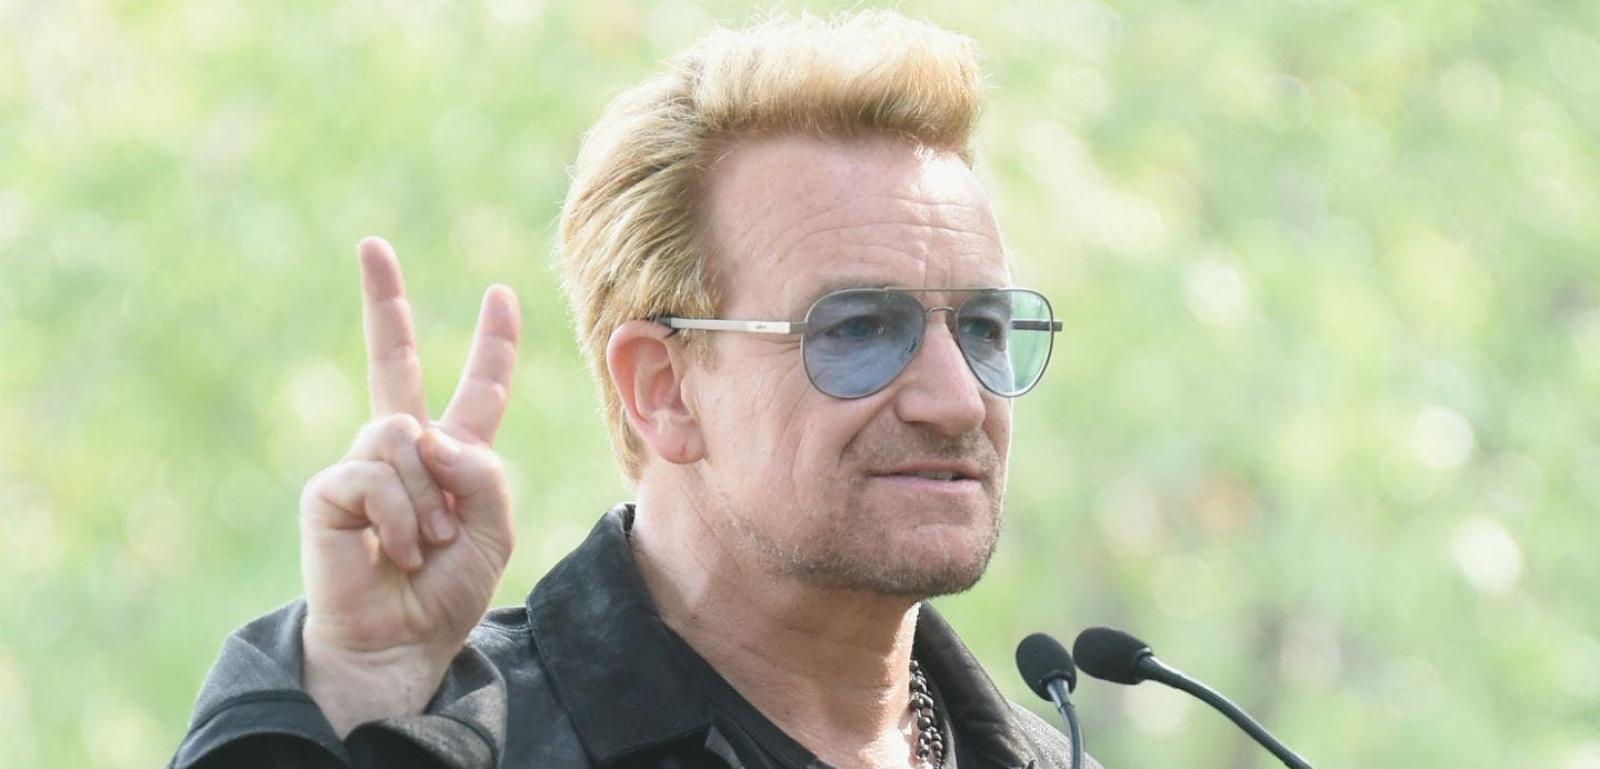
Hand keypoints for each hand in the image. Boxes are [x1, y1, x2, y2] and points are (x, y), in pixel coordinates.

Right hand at [298, 237, 519, 735]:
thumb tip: (428, 434)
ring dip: (428, 499)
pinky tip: (394, 552)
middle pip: (390, 360)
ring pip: (403, 435)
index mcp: (450, 455)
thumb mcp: (494, 530)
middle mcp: (402, 450)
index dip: (492, 345)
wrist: (400, 644)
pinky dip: (401, 519)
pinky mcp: (331, 491)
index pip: (476, 389)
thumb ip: (483, 473)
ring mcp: (362, 465)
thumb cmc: (447, 592)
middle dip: (383, 301)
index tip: (501, 295)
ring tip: (426, 545)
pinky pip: (377, 474)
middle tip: (372, 246)